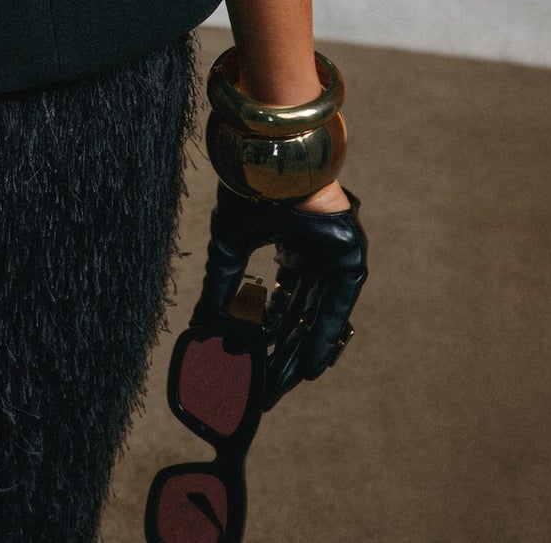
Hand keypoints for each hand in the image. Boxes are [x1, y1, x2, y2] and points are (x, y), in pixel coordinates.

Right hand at [194, 179, 368, 407]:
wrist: (272, 161)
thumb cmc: (251, 191)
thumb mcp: (230, 246)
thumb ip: (220, 285)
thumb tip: (201, 322)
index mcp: (289, 247)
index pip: (281, 303)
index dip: (267, 336)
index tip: (253, 364)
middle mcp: (313, 257)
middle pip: (297, 317)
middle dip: (280, 354)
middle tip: (265, 389)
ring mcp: (332, 259)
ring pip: (315, 316)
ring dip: (298, 352)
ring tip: (282, 387)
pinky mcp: (348, 259)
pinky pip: (337, 307)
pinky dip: (323, 336)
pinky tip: (309, 366)